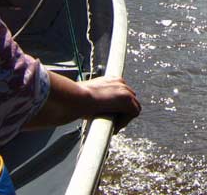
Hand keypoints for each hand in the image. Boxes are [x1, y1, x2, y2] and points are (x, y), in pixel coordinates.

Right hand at [26, 72, 140, 131]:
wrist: (74, 98)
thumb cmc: (73, 99)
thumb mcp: (82, 97)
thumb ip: (88, 101)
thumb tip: (77, 109)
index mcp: (111, 80)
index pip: (120, 93)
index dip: (116, 106)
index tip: (108, 114)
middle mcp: (120, 82)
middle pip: (130, 100)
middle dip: (121, 113)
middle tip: (109, 122)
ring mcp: (125, 90)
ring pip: (133, 107)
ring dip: (123, 118)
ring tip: (110, 126)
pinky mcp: (127, 100)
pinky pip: (134, 113)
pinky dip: (125, 121)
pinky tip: (113, 127)